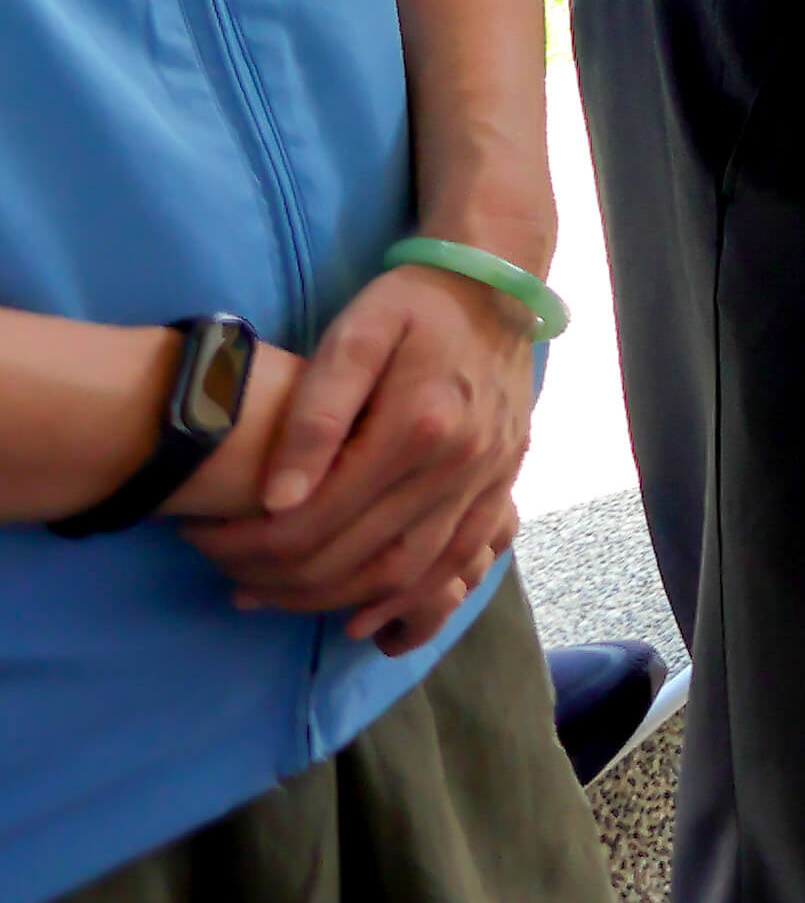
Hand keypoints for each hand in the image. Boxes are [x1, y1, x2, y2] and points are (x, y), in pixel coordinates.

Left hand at [181, 263, 530, 644]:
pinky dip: (407, 601)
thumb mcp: (355, 334)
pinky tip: (364, 618)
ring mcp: (488, 480)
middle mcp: (459, 464)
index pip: (319, 517)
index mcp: (418, 426)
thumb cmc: (413, 304)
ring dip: (336, 601)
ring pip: (406, 573)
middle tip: (228, 578)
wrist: (497, 284)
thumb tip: (278, 499)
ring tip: (276, 597)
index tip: (204, 540)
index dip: (251, 544)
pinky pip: (455, 565)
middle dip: (281, 580)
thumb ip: (317, 413)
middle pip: (358, 557)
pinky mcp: (502, 486)